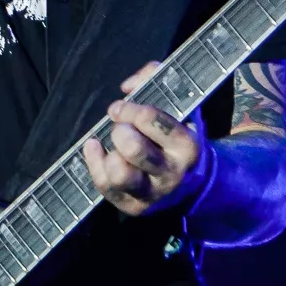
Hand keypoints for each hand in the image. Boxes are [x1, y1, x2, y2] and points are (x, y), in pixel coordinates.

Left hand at [81, 61, 209, 216]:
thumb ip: (154, 79)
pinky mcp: (134, 206)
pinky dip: (93, 162)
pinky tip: (97, 149)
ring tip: (114, 144)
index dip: (129, 108)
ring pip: (118, 174)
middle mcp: (173, 173)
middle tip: (119, 126)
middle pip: (133, 148)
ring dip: (109, 153)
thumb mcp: (178, 103)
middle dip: (120, 131)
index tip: (121, 106)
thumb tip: (128, 86)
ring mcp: (154, 194)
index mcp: (187, 145)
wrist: (192, 180)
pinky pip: (104, 186)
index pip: (151, 120)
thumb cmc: (176, 134)